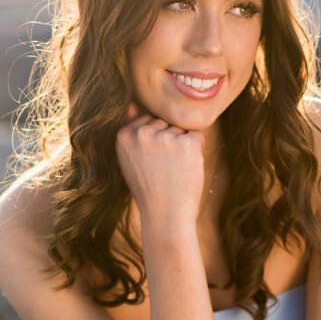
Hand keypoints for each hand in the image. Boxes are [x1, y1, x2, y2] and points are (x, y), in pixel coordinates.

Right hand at [115, 101, 205, 229]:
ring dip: (182, 147)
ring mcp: (165, 137)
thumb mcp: (131, 159)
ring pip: (181, 129)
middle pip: (165, 122)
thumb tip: (132, 104)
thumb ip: (132, 131)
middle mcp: (142, 133)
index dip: (154, 143)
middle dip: (168, 142)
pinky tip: (185, 169)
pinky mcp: (187, 143)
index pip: (148, 121)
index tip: (150, 164)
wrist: (165, 215)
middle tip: (163, 170)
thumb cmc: (149, 188)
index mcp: (124, 135)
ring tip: (173, 171)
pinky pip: (197, 136)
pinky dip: (196, 151)